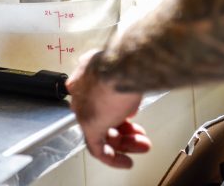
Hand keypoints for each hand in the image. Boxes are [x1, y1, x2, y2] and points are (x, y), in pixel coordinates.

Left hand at [67, 51, 150, 167]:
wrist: (122, 65)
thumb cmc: (125, 61)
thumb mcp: (124, 66)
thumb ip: (121, 77)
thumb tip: (125, 88)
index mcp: (86, 76)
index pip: (97, 99)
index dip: (118, 109)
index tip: (131, 115)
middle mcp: (80, 93)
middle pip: (101, 117)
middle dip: (124, 128)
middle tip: (140, 134)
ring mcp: (83, 109)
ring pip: (102, 132)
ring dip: (124, 142)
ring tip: (142, 145)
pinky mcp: (89, 125)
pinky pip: (97, 148)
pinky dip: (112, 158)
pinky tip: (125, 161)